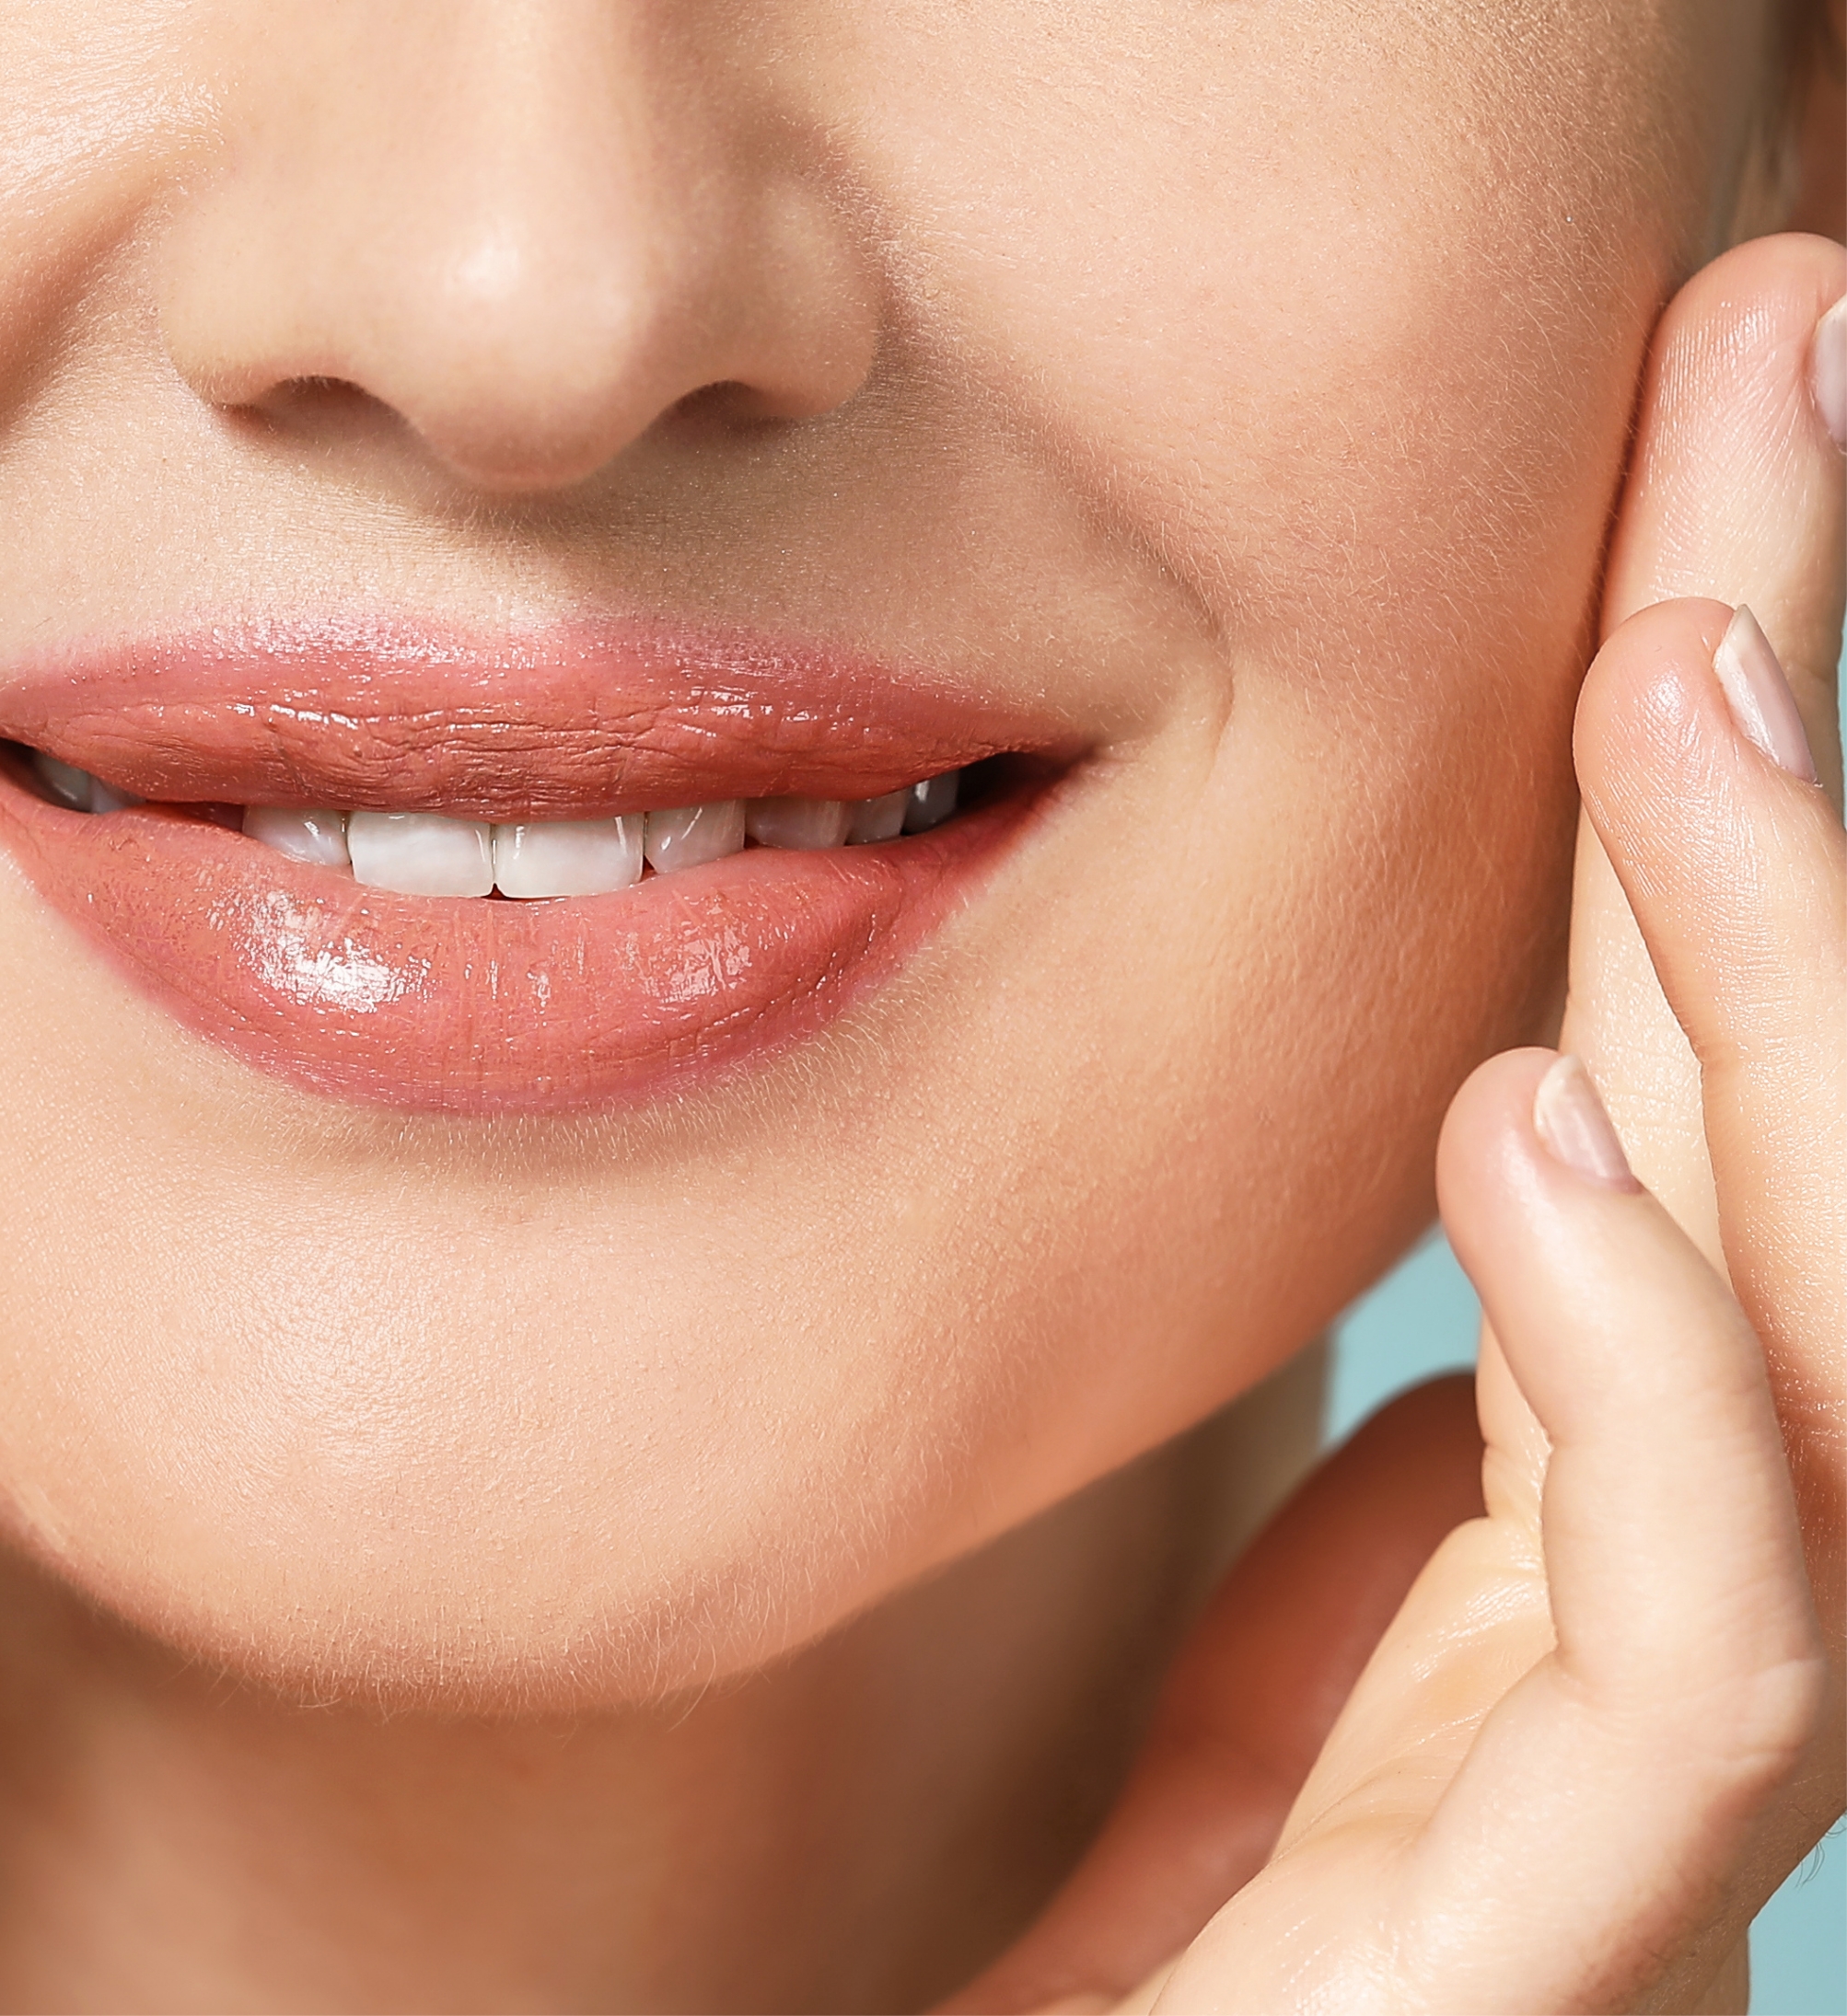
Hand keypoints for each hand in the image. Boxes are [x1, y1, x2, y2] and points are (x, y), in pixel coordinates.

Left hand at [947, 234, 1845, 2014]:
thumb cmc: (1231, 1893)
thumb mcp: (1321, 1579)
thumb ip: (1475, 1394)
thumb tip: (1542, 1130)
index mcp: (1624, 1445)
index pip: (1694, 1037)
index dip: (1734, 750)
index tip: (1715, 437)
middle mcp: (1694, 1548)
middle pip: (1792, 1105)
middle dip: (1799, 760)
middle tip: (1759, 391)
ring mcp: (1659, 1736)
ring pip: (1827, 1321)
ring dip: (1770, 986)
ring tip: (1676, 695)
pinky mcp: (1574, 1905)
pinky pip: (1700, 1633)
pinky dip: (1652, 1367)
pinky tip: (1542, 1135)